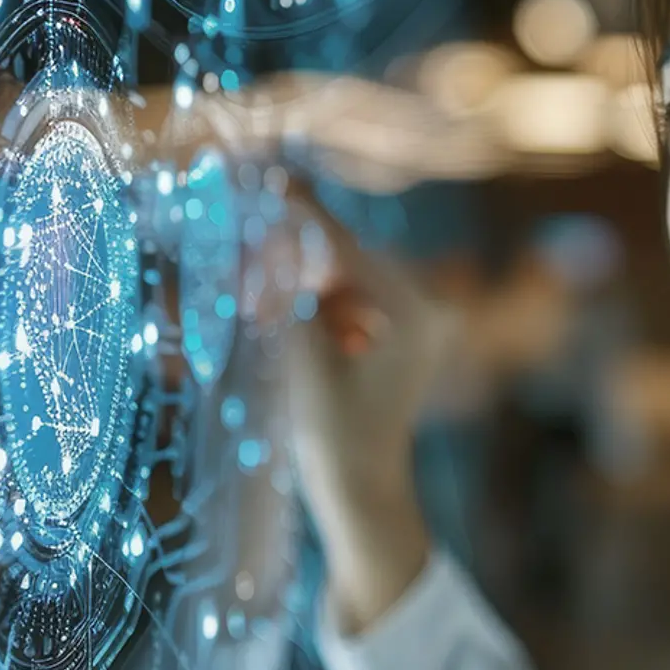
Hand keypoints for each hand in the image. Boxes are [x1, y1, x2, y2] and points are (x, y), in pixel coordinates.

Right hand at [251, 187, 458, 630]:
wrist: (363, 493)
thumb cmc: (334, 435)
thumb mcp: (302, 357)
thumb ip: (286, 291)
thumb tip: (268, 231)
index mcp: (414, 307)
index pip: (344, 247)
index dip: (297, 214)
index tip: (267, 176)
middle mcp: (427, 306)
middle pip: (345, 258)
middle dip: (291, 253)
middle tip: (242, 242)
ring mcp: (419, 323)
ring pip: (344, 280)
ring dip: (298, 280)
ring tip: (251, 288)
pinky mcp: (402, 339)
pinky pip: (352, 304)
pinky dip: (316, 304)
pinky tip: (277, 307)